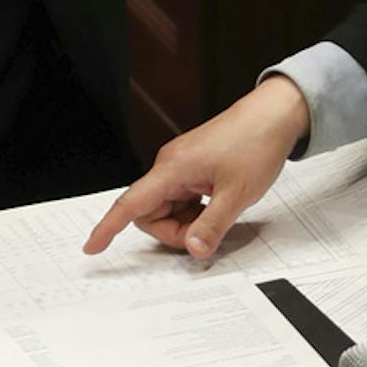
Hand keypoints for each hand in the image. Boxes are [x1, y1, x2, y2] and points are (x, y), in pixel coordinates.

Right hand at [82, 76, 307, 265]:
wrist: (274, 115)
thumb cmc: (255, 142)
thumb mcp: (236, 194)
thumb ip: (211, 227)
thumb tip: (193, 251)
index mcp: (173, 168)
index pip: (130, 203)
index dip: (108, 227)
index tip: (92, 247)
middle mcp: (171, 165)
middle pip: (150, 213)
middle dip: (172, 232)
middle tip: (204, 234)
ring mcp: (182, 166)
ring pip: (168, 209)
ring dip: (187, 222)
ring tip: (218, 212)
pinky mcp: (194, 168)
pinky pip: (182, 200)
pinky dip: (195, 212)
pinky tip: (217, 205)